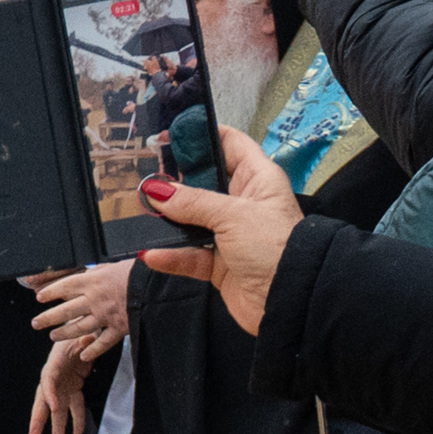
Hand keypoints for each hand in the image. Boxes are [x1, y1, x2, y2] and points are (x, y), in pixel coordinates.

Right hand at [28, 336, 98, 433]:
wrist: (78, 337)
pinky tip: (77, 431)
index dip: (50, 394)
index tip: (54, 407)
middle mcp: (55, 379)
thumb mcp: (78, 336)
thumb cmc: (74, 337)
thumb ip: (83, 341)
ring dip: (57, 425)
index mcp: (53, 365)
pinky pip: (74, 405)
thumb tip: (87, 340)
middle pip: (44, 401)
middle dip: (39, 418)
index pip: (48, 381)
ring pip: (58, 408)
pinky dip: (76, 418)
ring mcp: (63, 385)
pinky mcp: (73, 388)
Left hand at [33, 260, 130, 358]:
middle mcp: (95, 299)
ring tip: (53, 336)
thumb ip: (99, 272)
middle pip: (65, 310)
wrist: (158, 286)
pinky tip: (83, 356)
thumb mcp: (114, 265)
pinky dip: (92, 350)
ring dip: (64, 333)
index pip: (65, 286)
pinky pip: (102, 342)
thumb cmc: (139, 272)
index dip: (50, 292)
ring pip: (79, 327)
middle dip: (48, 318)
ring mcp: (106, 315)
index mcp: (93, 281)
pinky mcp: (120, 328)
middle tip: (35, 323)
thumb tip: (87, 273)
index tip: (40, 297)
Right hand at [135, 131, 301, 335]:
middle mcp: (243, 203)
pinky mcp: (218, 264)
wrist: (291, 301)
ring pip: (190, 220)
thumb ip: (192, 202)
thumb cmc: (275, 247)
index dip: (202, 135)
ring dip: (167, 220)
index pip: (231, 145)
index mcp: (257, 179)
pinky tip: (151, 254)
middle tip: (145, 173)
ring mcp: (229, 234)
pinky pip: (188, 255)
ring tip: (142, 212)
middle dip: (175, 180)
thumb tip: (156, 191)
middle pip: (203, 182)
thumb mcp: (234, 215)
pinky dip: (170, 256)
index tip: (170, 132)